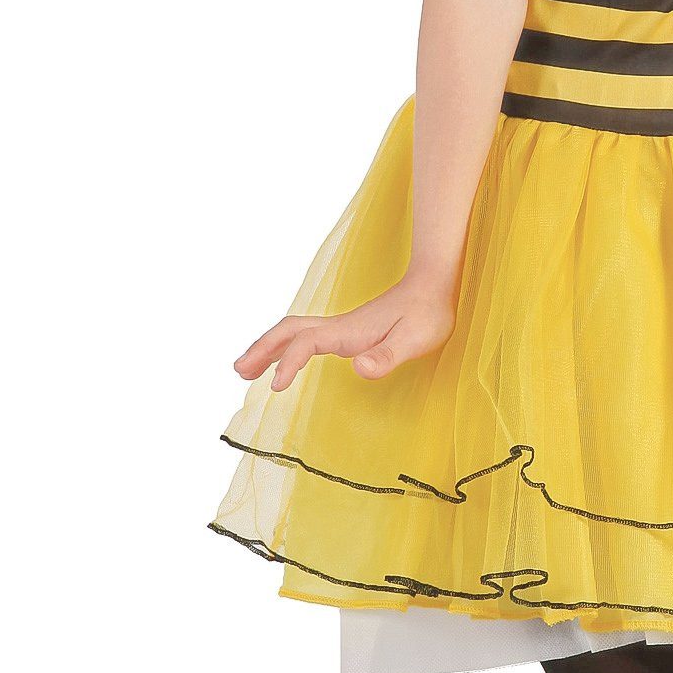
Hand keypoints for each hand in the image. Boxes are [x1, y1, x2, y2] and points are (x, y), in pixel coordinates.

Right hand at [236, 273, 457, 391]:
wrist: (433, 285)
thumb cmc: (428, 313)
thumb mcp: (415, 339)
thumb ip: (387, 356)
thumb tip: (358, 367)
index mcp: (348, 331)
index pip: (305, 344)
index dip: (287, 363)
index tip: (276, 387)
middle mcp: (338, 327)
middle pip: (287, 331)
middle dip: (260, 350)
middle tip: (238, 371)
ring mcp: (341, 328)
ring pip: (294, 332)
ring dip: (267, 348)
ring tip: (246, 369)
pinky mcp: (347, 331)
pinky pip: (306, 337)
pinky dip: (286, 347)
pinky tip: (284, 361)